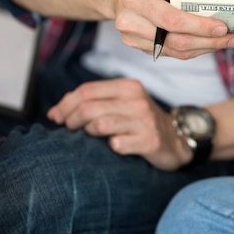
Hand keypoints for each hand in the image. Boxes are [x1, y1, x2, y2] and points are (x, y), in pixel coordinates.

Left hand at [47, 78, 191, 170]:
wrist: (177, 139)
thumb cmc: (142, 121)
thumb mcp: (122, 103)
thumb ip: (93, 102)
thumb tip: (55, 112)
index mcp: (128, 87)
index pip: (86, 90)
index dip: (65, 104)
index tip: (55, 117)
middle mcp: (136, 100)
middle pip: (89, 107)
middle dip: (71, 120)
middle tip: (70, 129)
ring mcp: (144, 121)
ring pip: (99, 125)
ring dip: (88, 133)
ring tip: (91, 136)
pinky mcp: (149, 140)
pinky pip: (117, 144)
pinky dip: (111, 147)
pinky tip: (114, 147)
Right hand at [113, 0, 233, 58]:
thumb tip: (215, 13)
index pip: (172, 20)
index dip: (200, 26)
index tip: (223, 27)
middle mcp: (130, 22)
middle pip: (176, 41)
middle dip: (209, 41)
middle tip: (233, 38)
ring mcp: (132, 39)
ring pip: (176, 51)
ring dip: (205, 48)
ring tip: (227, 42)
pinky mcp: (139, 48)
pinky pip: (171, 53)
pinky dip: (193, 49)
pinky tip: (209, 43)